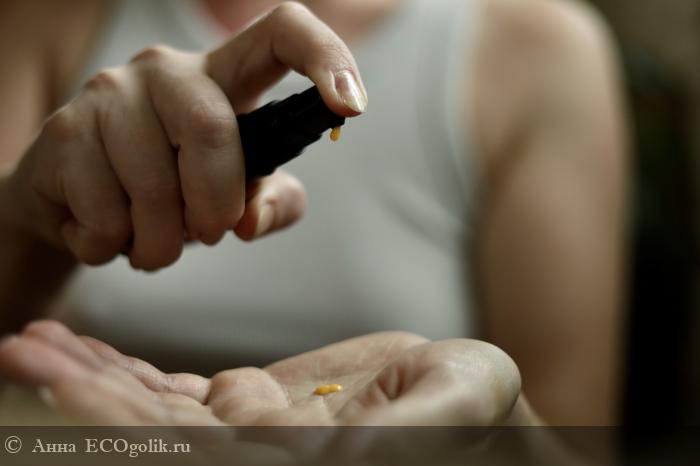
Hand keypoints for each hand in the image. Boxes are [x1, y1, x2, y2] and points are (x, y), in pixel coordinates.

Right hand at [0, 2, 366, 270]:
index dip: (325, 57)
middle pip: (214, 130)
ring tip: (149, 240)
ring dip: (159, 242)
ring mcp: (110, 93)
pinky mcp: (63, 130)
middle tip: (205, 234)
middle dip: (214, 204)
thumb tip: (252, 219)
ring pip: (153, 185)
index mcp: (223, 79)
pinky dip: (112, 246)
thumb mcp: (233, 199)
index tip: (351, 105)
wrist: (76, 204)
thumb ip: (270, 204)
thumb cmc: (169, 193)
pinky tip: (105, 231)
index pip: (281, 34)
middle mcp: (167, 71)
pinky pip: (104, 212)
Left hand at [0, 321, 532, 460]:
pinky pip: (170, 393)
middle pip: (154, 434)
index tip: (62, 382)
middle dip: (85, 396)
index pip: (197, 453)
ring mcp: (243, 435)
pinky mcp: (244, 406)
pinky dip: (125, 371)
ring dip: (91, 378)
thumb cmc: (470, 410)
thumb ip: (399, 438)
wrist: (462, 396)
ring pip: (151, 411)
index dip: (127, 423)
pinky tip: (83, 349)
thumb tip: (334, 457)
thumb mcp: (451, 411)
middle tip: (21, 350)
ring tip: (35, 343)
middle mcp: (255, 461)